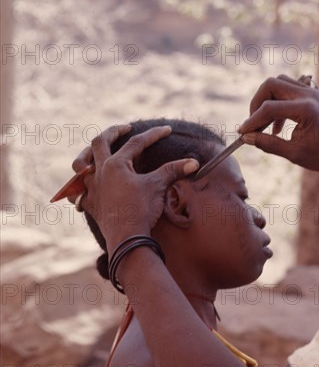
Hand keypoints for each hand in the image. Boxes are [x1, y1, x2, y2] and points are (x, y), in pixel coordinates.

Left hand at [73, 125, 198, 252]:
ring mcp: (91, 188)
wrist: (127, 237)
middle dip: (113, 132)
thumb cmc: (142, 209)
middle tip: (125, 128)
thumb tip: (194, 162)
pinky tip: (84, 187)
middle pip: (100, 142)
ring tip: (94, 151)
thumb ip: (174, 170)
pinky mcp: (90, 204)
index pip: (136, 143)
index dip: (153, 135)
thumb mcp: (158, 185)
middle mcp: (99, 172)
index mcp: (116, 164)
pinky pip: (77, 192)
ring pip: (80, 164)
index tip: (167, 130)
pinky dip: (79, 187)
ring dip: (86, 154)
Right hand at [238, 75, 318, 171]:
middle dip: (257, 102)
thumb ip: (268, 143)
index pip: (270, 108)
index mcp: (307, 110)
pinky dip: (278, 101)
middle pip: (272, 84)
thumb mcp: (294, 154)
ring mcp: (313, 91)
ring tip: (265, 124)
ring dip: (267, 100)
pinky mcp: (314, 93)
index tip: (243, 133)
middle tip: (253, 123)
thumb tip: (246, 137)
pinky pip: (289, 88)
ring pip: (280, 82)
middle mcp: (310, 95)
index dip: (252, 121)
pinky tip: (278, 125)